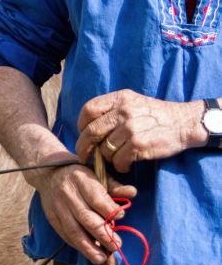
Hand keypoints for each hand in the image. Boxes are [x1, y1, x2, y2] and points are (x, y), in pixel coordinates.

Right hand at [28, 153, 136, 264]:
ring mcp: (58, 207)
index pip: (96, 198)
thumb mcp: (96, 173)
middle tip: (116, 245)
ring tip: (101, 258)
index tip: (121, 217)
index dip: (110, 210)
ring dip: (89, 247)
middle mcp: (68, 194)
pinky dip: (78, 245)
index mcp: (81, 179)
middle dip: (102, 235)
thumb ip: (114, 186)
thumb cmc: (78, 174)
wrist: (48, 172)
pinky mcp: (52, 217)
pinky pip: (65, 234)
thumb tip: (132, 193)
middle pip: (86, 218)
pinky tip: (89, 251)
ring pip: (74, 230)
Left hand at [76, 89, 207, 172]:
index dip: (81, 124)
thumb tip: (89, 128)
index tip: (83, 134)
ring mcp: (130, 128)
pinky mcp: (138, 145)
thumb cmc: (156, 114)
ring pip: (104, 150)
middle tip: (84, 156)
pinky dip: (120, 166)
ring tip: (117, 158)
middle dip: (84, 147)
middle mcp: (122, 111)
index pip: (89, 109)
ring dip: (108, 158)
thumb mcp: (133, 102)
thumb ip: (113, 110)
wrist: (183, 122)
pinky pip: (118, 161)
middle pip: (91, 131)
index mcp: (119, 98)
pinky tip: (127, 164)